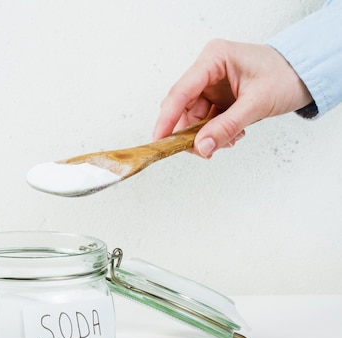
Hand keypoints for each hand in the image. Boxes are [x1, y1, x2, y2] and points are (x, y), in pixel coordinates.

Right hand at [153, 39, 312, 157]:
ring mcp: (212, 85)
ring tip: (228, 142)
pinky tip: (232, 136)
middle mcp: (208, 70)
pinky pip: (206, 121)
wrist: (306, 75)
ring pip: (194, 118)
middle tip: (201, 151)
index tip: (159, 140)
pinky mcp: (218, 98)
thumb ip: (227, 126)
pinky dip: (215, 134)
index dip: (167, 118)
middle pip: (183, 108)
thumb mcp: (257, 103)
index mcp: (214, 59)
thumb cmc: (286, 76)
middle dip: (191, 133)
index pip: (181, 92)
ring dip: (206, 136)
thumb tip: (201, 146)